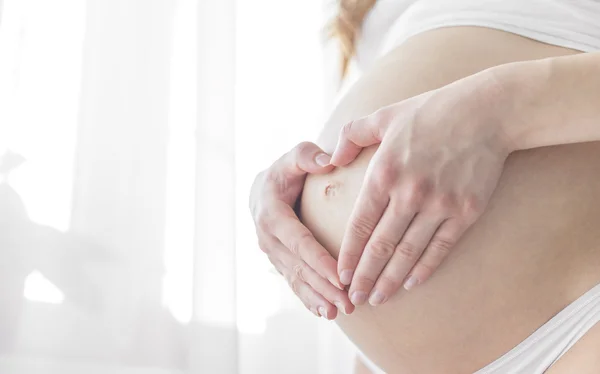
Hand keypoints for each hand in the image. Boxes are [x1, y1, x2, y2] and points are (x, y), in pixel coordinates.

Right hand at [250, 142, 354, 318]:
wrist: (263, 190)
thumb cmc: (285, 172)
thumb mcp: (293, 157)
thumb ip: (307, 155)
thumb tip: (328, 160)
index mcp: (272, 214)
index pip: (299, 241)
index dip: (319, 261)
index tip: (341, 277)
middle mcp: (268, 238)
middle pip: (299, 267)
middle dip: (323, 287)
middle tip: (347, 303)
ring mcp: (272, 253)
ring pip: (296, 279)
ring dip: (317, 298)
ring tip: (337, 313)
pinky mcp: (279, 261)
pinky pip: (293, 282)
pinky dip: (308, 298)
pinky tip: (324, 312)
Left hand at [330, 76, 512, 305]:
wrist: (488, 111)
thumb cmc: (431, 112)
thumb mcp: (384, 115)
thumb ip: (352, 135)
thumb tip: (331, 159)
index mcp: (384, 172)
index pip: (360, 225)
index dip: (349, 254)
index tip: (340, 275)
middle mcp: (409, 193)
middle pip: (381, 246)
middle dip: (365, 277)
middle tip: (354, 299)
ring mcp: (440, 204)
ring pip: (408, 253)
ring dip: (391, 280)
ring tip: (378, 299)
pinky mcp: (466, 211)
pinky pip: (440, 248)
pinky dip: (424, 269)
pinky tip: (411, 284)